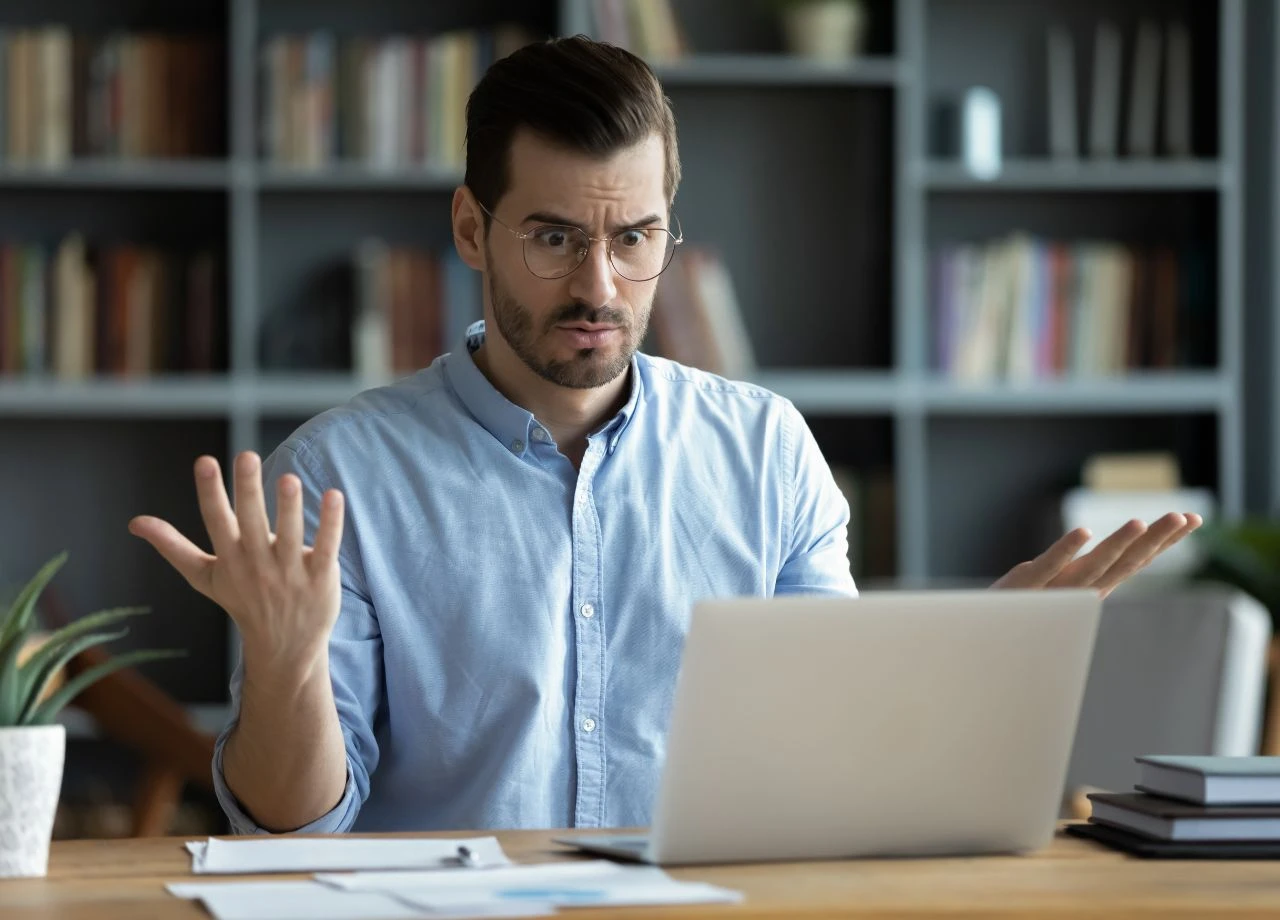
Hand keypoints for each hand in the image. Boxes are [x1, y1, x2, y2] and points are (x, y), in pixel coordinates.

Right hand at [128, 451, 345, 670]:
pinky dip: (330, 523)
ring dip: (289, 507)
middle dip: (247, 490)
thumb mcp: (204, 577)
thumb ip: (173, 547)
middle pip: (251, 522)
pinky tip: (334, 495)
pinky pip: (326, 547)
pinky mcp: (320, 577)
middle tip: (245, 455)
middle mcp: (258, 564)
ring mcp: (290, 572)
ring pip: (289, 535)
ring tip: (289, 479)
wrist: (284, 648)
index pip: (217, 521)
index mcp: (230, 558)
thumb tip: (135, 522)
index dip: (210, 492)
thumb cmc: (243, 601)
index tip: (205, 461)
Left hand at [992, 512, 1201, 597]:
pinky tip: (1084, 532)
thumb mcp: (1058, 588)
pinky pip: (1048, 567)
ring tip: (1141, 522)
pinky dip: (1066, 551)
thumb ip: (1082, 573)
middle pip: (1124, 562)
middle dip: (1156, 540)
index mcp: (1090, 588)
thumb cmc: (1020, 612)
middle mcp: (1079, 590)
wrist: (979, 638)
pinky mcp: (1025, 585)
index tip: (1193, 518)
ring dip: (1119, 545)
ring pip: (1093, 566)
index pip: (1134, 561)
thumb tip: (1109, 552)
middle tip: (1184, 516)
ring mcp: (1054, 589)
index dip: (1163, 541)